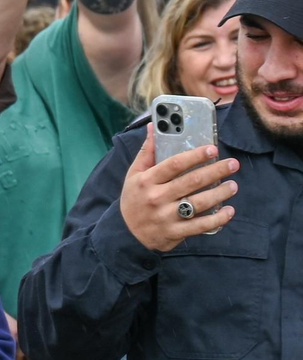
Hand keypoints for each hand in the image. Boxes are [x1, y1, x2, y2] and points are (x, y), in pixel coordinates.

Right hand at [119, 130, 237, 250]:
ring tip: (233, 186)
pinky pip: (200, 226)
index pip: (173, 165)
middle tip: (232, 164)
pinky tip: (229, 211)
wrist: (126, 233)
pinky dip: (217, 219)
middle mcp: (157, 197)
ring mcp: (166, 216)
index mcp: (147, 181)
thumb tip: (154, 126)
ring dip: (220, 194)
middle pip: (191, 182)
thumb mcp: (134, 175)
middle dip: (215, 171)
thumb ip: (147, 152)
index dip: (195, 156)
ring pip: (198, 203)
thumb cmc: (134, 199)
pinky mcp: (175, 232)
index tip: (213, 150)